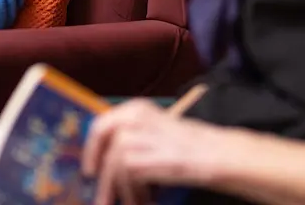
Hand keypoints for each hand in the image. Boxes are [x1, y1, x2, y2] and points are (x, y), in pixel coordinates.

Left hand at [82, 99, 224, 204]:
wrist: (215, 155)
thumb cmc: (189, 147)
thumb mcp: (156, 131)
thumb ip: (133, 137)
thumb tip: (105, 157)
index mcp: (137, 108)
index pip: (101, 122)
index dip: (92, 145)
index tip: (90, 164)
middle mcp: (134, 116)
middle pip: (100, 135)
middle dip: (93, 158)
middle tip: (93, 180)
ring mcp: (137, 136)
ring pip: (112, 164)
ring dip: (114, 187)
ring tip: (126, 202)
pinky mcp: (142, 158)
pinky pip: (126, 179)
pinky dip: (132, 194)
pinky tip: (142, 202)